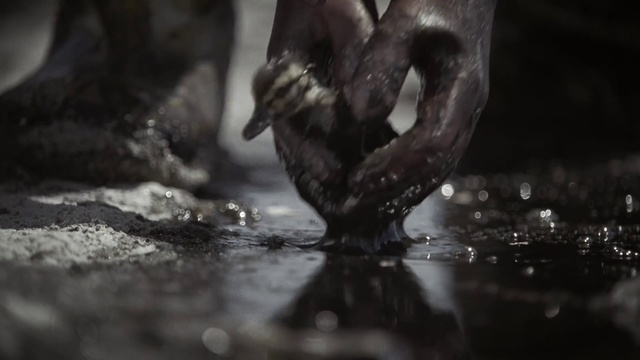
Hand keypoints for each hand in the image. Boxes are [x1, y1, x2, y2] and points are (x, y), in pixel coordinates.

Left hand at [339, 0, 496, 214]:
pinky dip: (406, 173)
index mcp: (462, 88)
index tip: (354, 182)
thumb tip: (360, 114)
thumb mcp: (406, 18)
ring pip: (437, 166)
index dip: (393, 168)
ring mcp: (464, 111)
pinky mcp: (452, 110)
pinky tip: (380, 181)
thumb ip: (382, 63)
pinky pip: (433, 154)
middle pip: (436, 167)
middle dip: (394, 191)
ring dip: (400, 189)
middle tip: (352, 208)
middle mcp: (468, 108)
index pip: (430, 146)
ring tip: (361, 204)